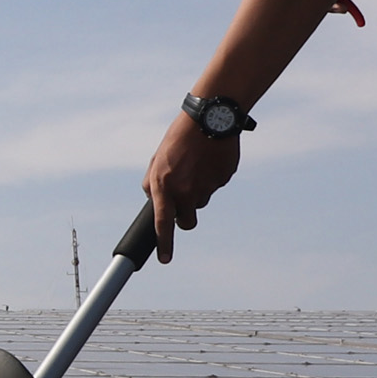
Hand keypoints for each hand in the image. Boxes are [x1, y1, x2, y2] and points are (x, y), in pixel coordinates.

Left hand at [140, 114, 240, 262]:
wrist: (210, 118)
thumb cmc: (179, 139)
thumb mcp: (157, 160)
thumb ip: (153, 184)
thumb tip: (154, 203)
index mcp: (164, 185)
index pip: (163, 223)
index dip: (164, 244)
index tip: (165, 260)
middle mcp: (185, 190)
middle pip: (187, 221)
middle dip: (185, 216)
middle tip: (184, 197)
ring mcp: (206, 187)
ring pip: (201, 202)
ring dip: (198, 192)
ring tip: (195, 166)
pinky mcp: (223, 180)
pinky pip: (214, 187)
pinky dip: (211, 178)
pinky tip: (208, 160)